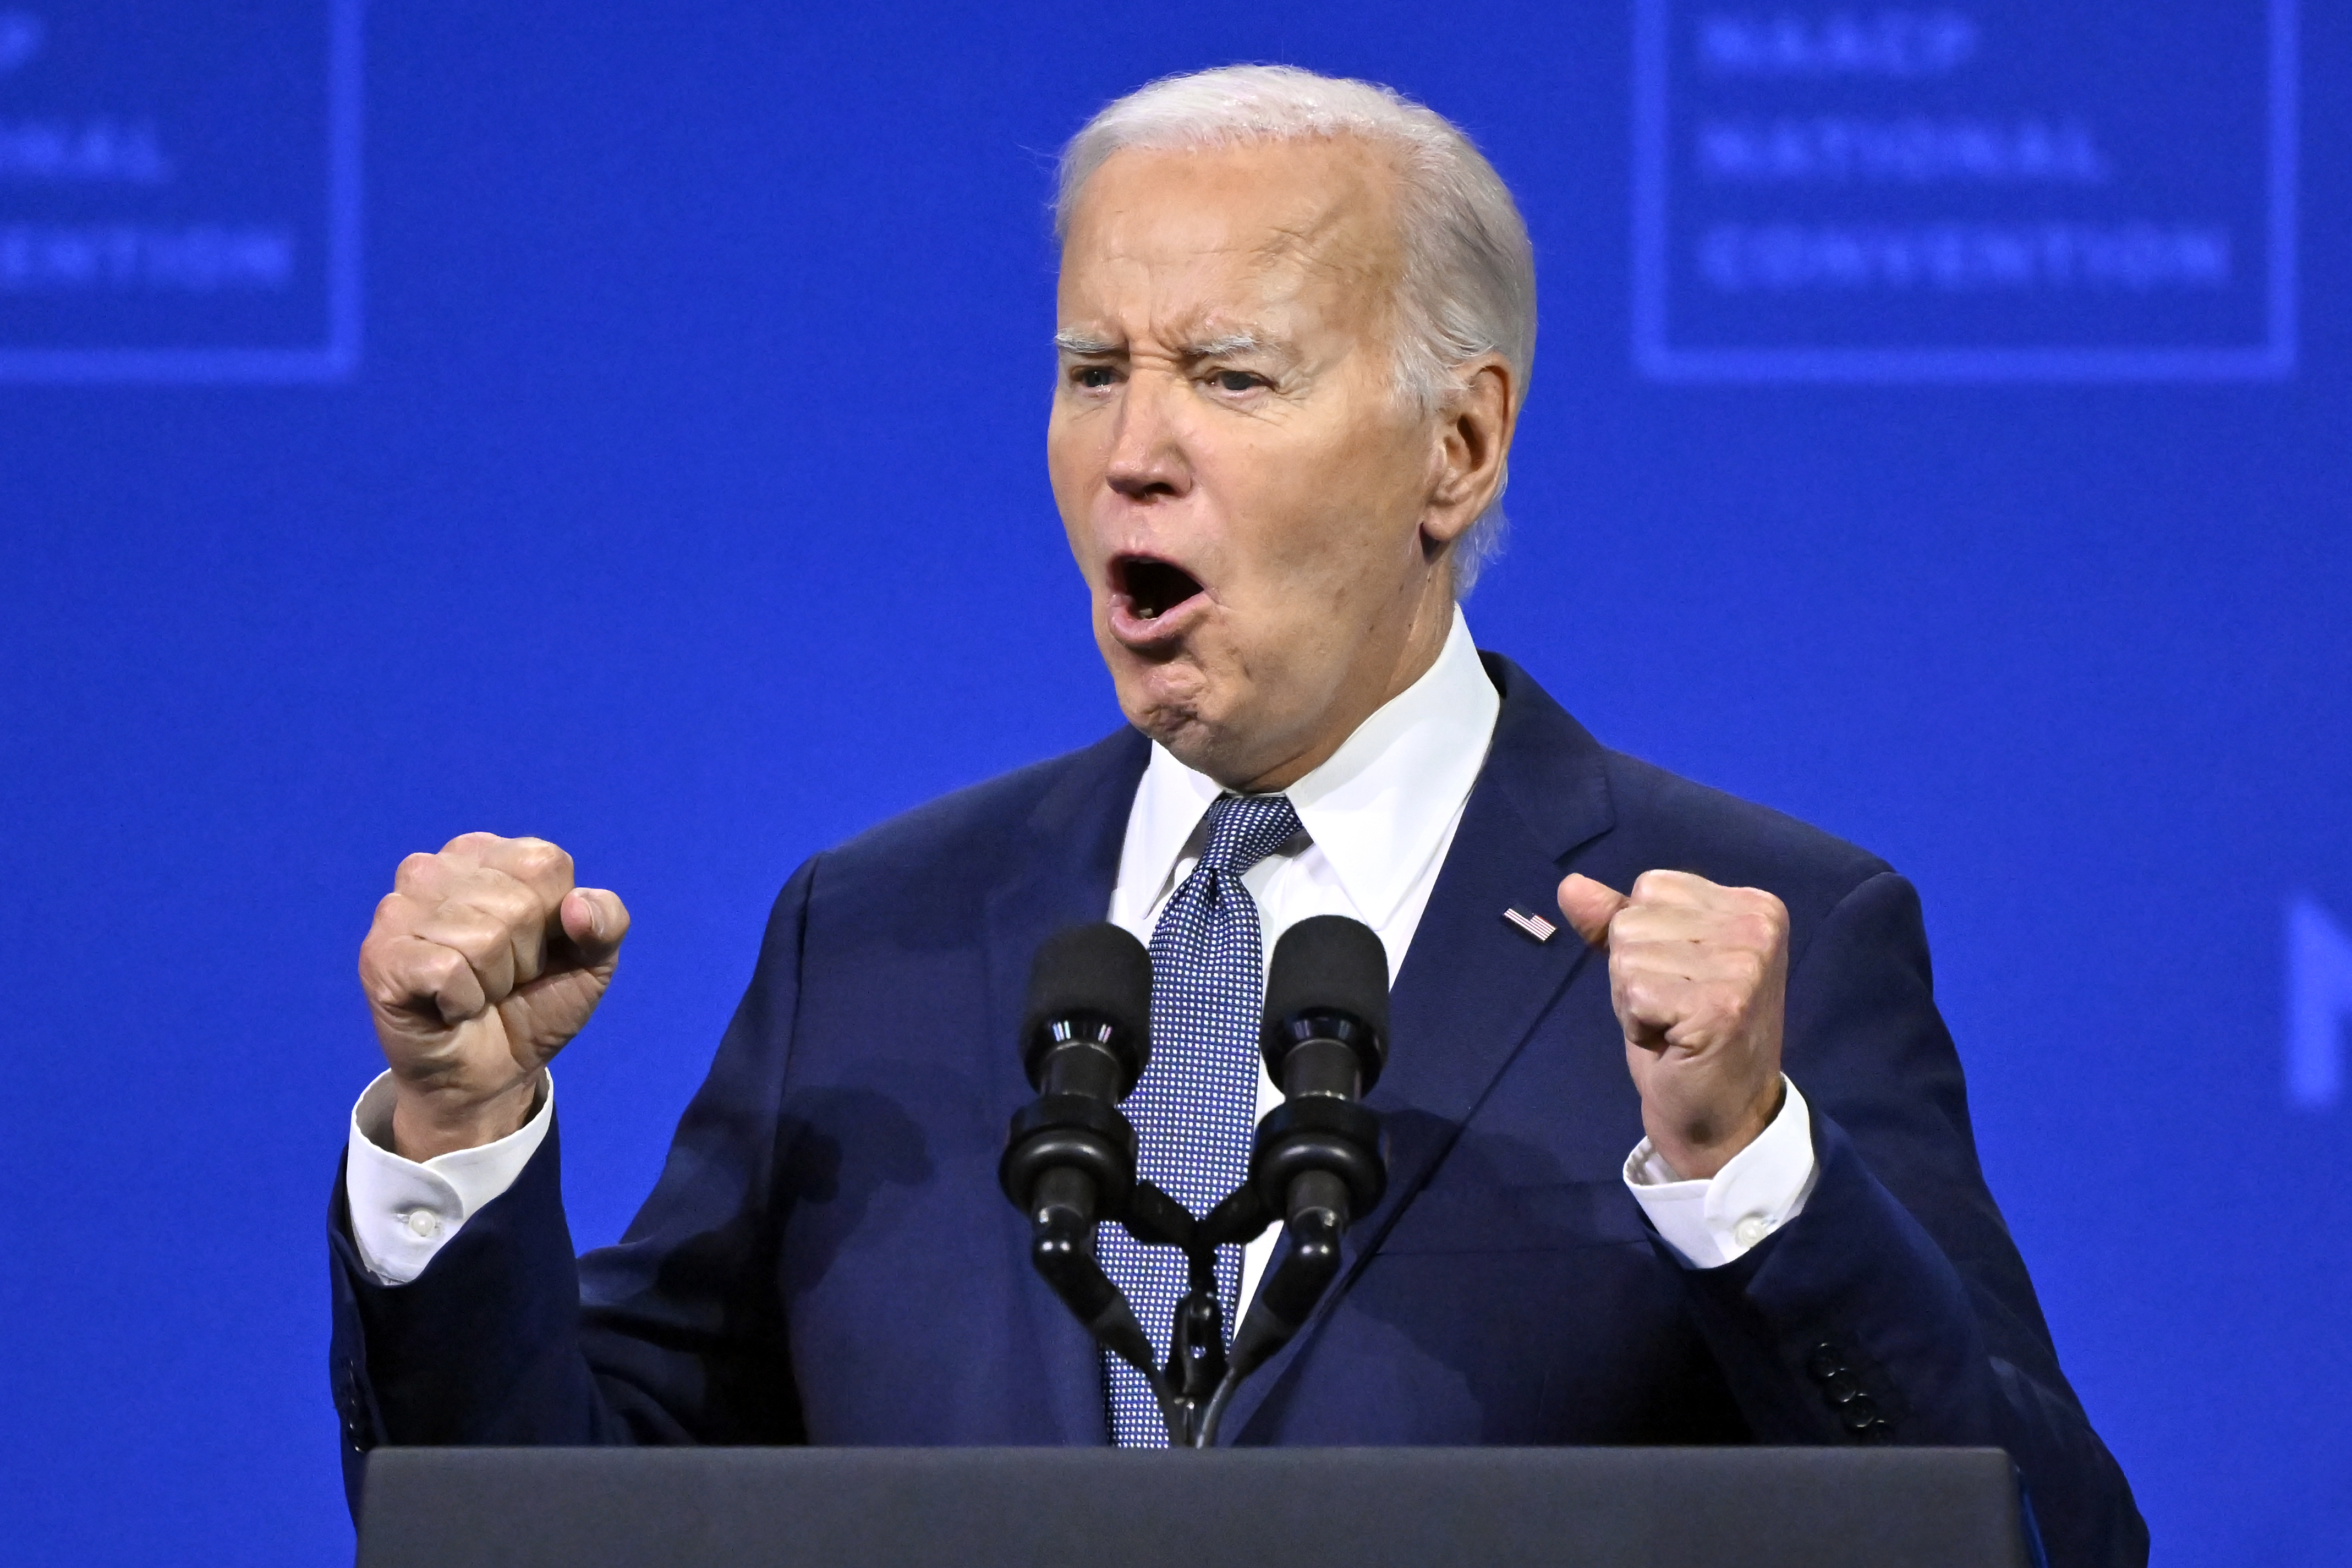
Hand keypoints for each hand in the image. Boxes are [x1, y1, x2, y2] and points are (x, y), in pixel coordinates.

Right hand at [357, 833, 629, 1159]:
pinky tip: (449, 1006)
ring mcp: (398, 908)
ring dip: (493, 982)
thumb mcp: (592, 961)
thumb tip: (577, 906)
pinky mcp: (379, 955)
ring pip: (484, 938)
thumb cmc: (534, 1002)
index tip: (536, 947)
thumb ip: (608, 920)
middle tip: (501, 977)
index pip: (546, 864)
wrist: (491, 1072)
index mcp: (486, 854)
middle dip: (524, 957)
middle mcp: (434, 868)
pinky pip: (447, 970)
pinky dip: (463, 1001)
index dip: (556, 919)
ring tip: (475, 990)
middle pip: (519, 905)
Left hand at [1557, 869, 1787, 1179]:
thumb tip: (1570, 885)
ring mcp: (1744, 965)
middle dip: (1634, 970)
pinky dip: (1636, 1023)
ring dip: (1634, 999)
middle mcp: (1757, 924)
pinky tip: (1672, 1042)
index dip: (1645, 939)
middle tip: (1674, 1008)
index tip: (1680, 978)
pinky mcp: (1723, 1005)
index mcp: (1752, 904)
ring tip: (1673, 1025)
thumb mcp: (1651, 961)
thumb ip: (1613, 919)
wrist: (1720, 1114)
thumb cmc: (1685, 1033)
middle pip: (1633, 920)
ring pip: (1627, 955)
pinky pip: (1634, 992)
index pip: (1651, 886)